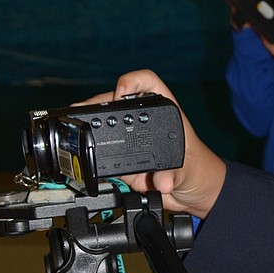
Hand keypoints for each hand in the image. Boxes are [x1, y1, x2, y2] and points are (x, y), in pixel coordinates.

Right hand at [90, 70, 225, 217]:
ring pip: (105, 122)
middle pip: (117, 100)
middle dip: (99, 101)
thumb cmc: (197, 169)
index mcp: (164, 113)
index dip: (133, 81)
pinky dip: (90, 150)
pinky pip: (101, 151)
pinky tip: (81, 148)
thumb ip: (174, 174)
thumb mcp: (188, 170)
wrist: (190, 191)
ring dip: (89, 121)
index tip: (122, 92)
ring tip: (76, 123)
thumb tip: (162, 182)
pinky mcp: (120, 157)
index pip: (148, 83)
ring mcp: (130, 138)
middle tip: (86, 110)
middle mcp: (143, 121)